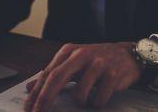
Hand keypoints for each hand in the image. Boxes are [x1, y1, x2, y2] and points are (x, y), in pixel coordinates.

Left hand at [24, 42, 140, 111]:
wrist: (128, 54)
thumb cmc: (97, 60)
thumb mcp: (73, 62)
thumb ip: (53, 73)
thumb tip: (30, 87)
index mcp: (69, 51)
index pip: (48, 73)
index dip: (36, 92)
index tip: (29, 107)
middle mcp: (81, 55)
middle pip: (57, 78)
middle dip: (45, 99)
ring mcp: (97, 64)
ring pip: (79, 93)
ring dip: (81, 101)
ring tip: (87, 96)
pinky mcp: (112, 74)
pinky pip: (98, 99)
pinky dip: (97, 102)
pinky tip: (100, 94)